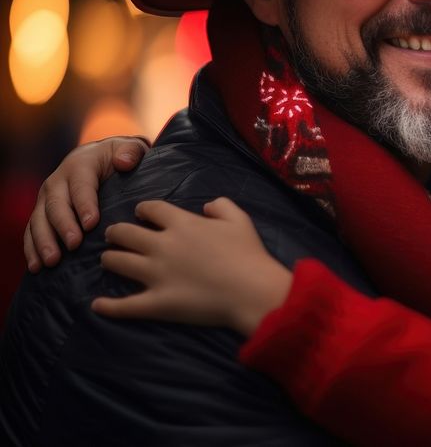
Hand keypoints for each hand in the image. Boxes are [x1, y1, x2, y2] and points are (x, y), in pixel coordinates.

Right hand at [25, 136, 149, 272]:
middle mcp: (58, 181)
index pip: (80, 185)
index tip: (91, 224)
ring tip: (52, 261)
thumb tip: (123, 162)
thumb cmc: (121, 157)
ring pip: (40, 220)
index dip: (84, 204)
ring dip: (44, 241)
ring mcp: (47, 198)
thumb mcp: (130, 149)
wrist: (102, 159)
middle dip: (64, 226)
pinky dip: (32, 248)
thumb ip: (130, 152)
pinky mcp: (42, 212)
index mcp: (80, 164)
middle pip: (56, 204)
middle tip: (74, 244)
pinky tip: (36, 266)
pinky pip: (32, 230)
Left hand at [92, 198, 292, 335]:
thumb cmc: (248, 254)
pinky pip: (125, 305)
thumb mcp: (240, 220)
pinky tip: (97, 305)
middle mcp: (162, 245)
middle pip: (124, 233)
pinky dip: (108, 306)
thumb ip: (221, 206)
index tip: (140, 213)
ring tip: (108, 260)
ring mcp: (156, 275)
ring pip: (117, 262)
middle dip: (116, 232)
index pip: (150, 209)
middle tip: (115, 236)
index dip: (142, 209)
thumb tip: (206, 206)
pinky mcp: (156, 302)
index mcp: (182, 224)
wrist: (250, 290)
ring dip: (109, 259)